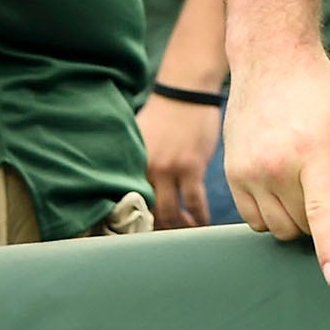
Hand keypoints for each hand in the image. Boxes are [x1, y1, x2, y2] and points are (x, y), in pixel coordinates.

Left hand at [138, 92, 221, 229]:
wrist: (186, 90)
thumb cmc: (164, 113)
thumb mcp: (140, 137)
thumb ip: (137, 163)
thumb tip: (132, 189)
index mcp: (132, 163)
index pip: (127, 203)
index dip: (134, 223)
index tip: (142, 236)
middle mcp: (146, 169)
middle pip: (149, 212)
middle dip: (159, 230)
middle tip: (167, 239)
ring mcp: (169, 169)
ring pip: (171, 213)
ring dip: (180, 228)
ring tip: (187, 232)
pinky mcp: (192, 167)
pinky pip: (195, 203)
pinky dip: (199, 217)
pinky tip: (202, 223)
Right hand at [220, 42, 329, 284]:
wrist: (270, 59)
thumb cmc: (322, 93)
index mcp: (312, 150)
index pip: (321, 212)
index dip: (329, 249)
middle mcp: (275, 163)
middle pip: (303, 226)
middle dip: (321, 220)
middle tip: (327, 186)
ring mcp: (248, 170)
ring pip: (278, 229)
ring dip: (296, 220)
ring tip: (304, 181)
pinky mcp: (231, 173)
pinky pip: (253, 221)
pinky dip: (271, 216)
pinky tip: (281, 186)